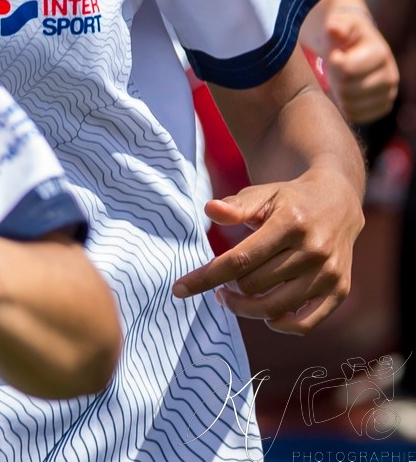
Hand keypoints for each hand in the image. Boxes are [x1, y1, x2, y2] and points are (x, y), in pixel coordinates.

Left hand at [172, 168, 362, 334]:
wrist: (338, 202)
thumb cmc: (290, 200)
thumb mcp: (263, 194)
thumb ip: (236, 206)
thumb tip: (210, 210)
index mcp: (291, 222)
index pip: (239, 259)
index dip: (206, 276)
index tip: (179, 289)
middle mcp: (313, 250)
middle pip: (254, 285)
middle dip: (227, 289)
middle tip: (219, 283)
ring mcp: (328, 273)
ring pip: (274, 308)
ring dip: (245, 308)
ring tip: (233, 296)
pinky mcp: (339, 291)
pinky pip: (303, 324)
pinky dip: (278, 324)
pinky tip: (265, 313)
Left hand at [324, 9, 398, 124]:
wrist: (355, 45)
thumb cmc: (345, 33)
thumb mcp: (340, 22)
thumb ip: (337, 24)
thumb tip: (335, 29)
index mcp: (381, 53)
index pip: (347, 71)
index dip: (333, 64)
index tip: (334, 54)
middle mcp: (391, 76)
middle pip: (348, 91)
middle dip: (335, 79)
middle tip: (336, 68)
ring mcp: (389, 94)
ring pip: (351, 106)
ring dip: (339, 93)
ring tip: (341, 78)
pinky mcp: (382, 107)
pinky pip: (356, 117)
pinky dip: (345, 106)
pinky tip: (345, 90)